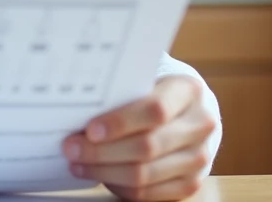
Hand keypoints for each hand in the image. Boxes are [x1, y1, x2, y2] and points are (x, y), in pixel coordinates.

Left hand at [62, 75, 216, 201]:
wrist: (190, 113)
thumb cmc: (157, 93)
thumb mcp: (147, 81)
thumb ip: (121, 92)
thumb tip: (78, 108)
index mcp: (188, 91)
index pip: (155, 110)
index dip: (120, 122)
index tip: (90, 129)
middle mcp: (199, 125)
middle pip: (147, 146)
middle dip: (102, 151)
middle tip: (72, 148)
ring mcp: (198, 157)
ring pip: (145, 174)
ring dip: (105, 171)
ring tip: (78, 163)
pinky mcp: (190, 182)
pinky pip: (149, 194)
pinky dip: (119, 187)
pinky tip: (100, 176)